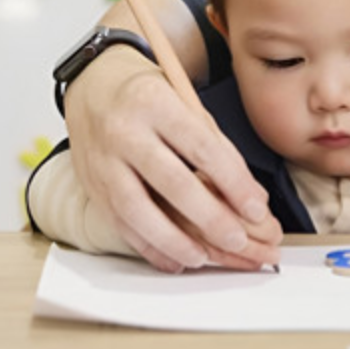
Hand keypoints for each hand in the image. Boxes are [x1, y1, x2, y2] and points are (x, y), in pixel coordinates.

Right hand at [68, 48, 279, 272]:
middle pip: (171, 181)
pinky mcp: (93, 186)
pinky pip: (119, 224)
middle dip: (209, 217)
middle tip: (238, 241)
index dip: (232, 182)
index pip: (201, 147)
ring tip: (203, 258)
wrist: (94, 89)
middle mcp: (125, 131)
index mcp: (156, 102)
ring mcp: (104, 161)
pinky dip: (149, 247)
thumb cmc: (149, 98)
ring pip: (137, 209)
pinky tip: (174, 259)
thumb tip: (250, 197)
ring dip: (174, 240)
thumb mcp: (185, 104)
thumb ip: (216, 147)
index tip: (257, 209)